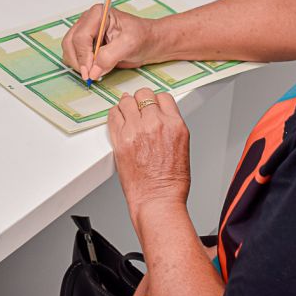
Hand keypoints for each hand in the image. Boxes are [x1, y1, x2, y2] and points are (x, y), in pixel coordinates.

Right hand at [61, 3, 155, 81]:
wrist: (149, 42)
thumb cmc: (143, 37)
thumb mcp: (129, 45)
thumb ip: (109, 57)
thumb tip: (93, 71)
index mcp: (98, 14)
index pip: (81, 36)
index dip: (84, 56)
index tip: (90, 73)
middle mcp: (88, 20)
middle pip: (70, 42)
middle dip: (78, 61)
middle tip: (90, 76)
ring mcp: (85, 31)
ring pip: (69, 49)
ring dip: (77, 64)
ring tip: (93, 73)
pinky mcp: (86, 43)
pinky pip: (74, 55)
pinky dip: (80, 65)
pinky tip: (94, 69)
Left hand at [109, 89, 190, 222]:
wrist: (158, 201)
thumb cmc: (171, 182)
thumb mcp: (181, 147)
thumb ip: (170, 127)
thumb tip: (159, 118)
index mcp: (175, 125)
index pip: (163, 97)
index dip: (156, 101)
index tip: (152, 106)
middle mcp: (156, 123)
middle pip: (144, 94)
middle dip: (140, 100)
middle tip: (138, 108)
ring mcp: (137, 130)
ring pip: (127, 100)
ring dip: (126, 105)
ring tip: (126, 113)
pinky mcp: (121, 139)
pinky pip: (113, 115)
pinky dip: (114, 115)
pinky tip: (117, 119)